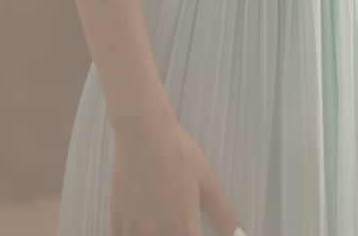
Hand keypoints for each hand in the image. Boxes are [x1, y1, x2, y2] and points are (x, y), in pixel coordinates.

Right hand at [109, 112, 243, 235]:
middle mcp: (158, 232)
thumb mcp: (207, 180)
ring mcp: (134, 227)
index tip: (192, 229)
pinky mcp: (118, 217)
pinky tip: (139, 229)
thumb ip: (223, 213)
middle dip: (175, 235)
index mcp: (183, 226)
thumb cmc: (178, 152)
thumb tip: (239, 235)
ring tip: (160, 225)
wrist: (144, 132)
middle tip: (177, 222)